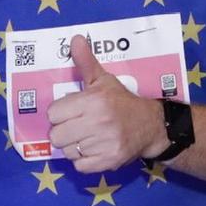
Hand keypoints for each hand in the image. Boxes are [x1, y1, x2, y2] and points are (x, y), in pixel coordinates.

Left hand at [46, 34, 167, 171]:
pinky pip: (79, 166)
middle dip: (64, 131)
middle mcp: (98, 122)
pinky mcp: (108, 161)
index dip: (60, 113)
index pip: (54, 113)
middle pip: (56, 135)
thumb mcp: (104, 80)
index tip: (72, 112)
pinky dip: (84, 160)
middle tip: (77, 127)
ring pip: (67, 151)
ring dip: (74, 147)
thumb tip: (75, 39)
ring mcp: (104, 144)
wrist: (151, 125)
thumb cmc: (122, 102)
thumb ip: (86, 62)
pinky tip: (94, 149)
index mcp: (93, 100)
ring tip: (88, 138)